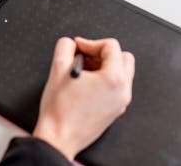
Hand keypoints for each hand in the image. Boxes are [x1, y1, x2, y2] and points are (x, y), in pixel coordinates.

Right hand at [32, 37, 134, 160]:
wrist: (59, 137)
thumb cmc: (60, 109)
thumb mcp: (58, 68)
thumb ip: (65, 46)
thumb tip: (72, 43)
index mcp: (113, 78)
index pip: (111, 46)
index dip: (91, 42)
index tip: (79, 47)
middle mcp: (122, 90)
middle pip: (123, 57)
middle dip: (103, 53)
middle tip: (85, 57)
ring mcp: (121, 102)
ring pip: (122, 72)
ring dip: (105, 66)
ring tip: (84, 72)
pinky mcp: (116, 110)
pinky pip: (117, 87)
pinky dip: (105, 80)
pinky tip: (86, 85)